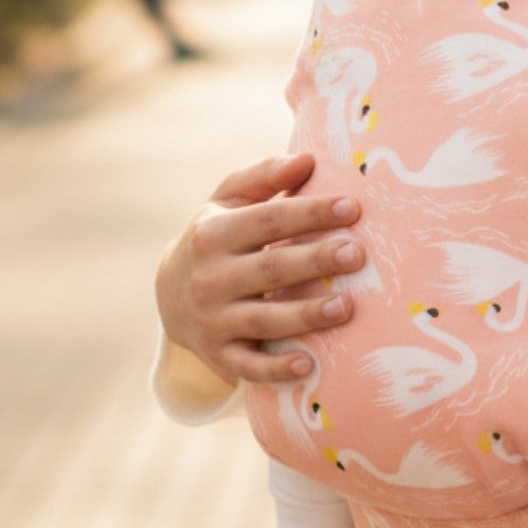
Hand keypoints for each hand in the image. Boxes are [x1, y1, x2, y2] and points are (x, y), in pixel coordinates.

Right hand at [155, 152, 364, 384]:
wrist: (169, 295)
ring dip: (306, 315)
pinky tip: (309, 365)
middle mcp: (210, 278)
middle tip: (358, 254)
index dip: (311, 213)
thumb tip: (307, 158)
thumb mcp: (228, 200)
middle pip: (271, 268)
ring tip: (347, 306)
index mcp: (214, 233)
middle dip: (315, 260)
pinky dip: (277, 369)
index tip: (353, 208)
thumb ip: (265, 176)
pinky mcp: (220, 355)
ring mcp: (213, 320)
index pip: (269, 220)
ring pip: (264, 319)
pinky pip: (249, 367)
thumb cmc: (217, 236)